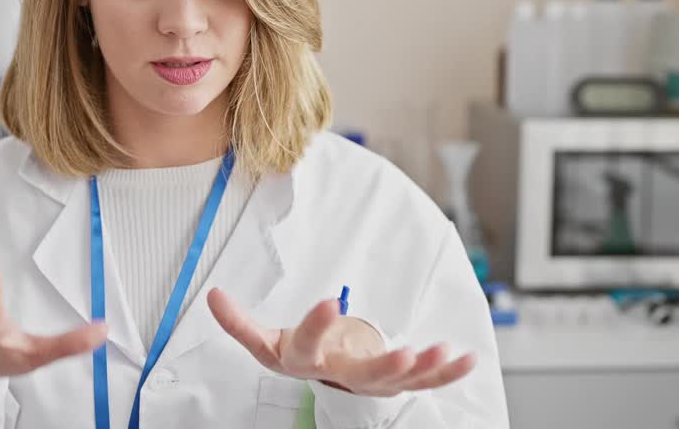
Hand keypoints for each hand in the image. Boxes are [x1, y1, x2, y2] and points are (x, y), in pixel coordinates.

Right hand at [208, 288, 475, 396]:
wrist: (323, 379)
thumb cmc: (301, 352)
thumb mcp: (267, 340)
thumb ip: (240, 322)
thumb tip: (211, 296)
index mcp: (308, 361)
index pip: (309, 346)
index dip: (317, 326)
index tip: (329, 299)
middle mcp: (342, 376)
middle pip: (364, 378)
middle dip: (385, 366)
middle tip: (402, 351)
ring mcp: (373, 381)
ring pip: (400, 381)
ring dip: (423, 368)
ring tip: (441, 350)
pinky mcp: (398, 379)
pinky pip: (425, 380)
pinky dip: (448, 372)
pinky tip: (467, 357)